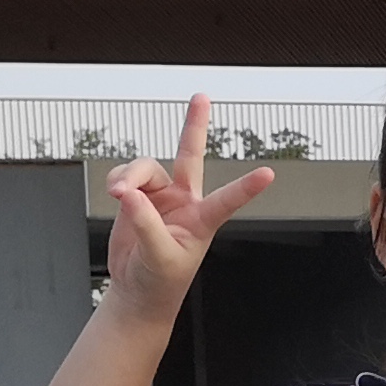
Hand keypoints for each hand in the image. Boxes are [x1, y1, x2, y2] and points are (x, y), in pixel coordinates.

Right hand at [101, 94, 273, 324]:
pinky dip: (117, 181)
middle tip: (201, 97)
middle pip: (190, 156)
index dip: (247, 188)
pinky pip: (125, 177)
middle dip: (194, 126)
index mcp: (202, 220)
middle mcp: (185, 201)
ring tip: (119, 194)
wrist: (138, 288)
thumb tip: (128, 194)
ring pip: (145, 167)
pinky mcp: (139, 196)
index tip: (269, 174)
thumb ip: (145, 223)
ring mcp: (162, 196)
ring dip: (129, 176)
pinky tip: (116, 195)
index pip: (227, 200)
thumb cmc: (160, 280)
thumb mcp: (158, 256)